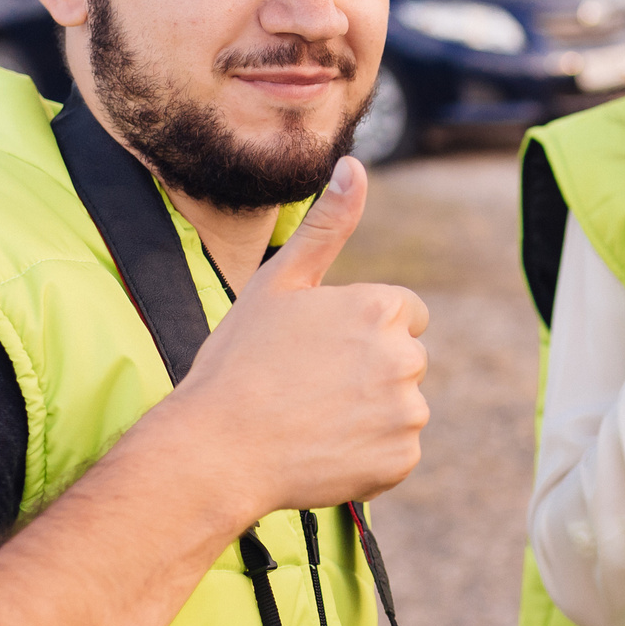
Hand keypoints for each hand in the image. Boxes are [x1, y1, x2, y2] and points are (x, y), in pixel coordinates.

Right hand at [156, 157, 430, 522]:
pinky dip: (368, 456)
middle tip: (309, 386)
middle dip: (369, 370)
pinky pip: (395, 453)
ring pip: (400, 407)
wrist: (218, 449)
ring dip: (369, 414)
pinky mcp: (401, 460)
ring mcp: (407, 412)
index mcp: (381, 307)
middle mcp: (405, 357)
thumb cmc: (240, 361)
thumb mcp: (279, 282)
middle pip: (405, 360)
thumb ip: (327, 225)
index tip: (320, 348)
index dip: (361, 330)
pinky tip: (322, 451)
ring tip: (311, 419)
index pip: (403, 314)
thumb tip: (354, 165)